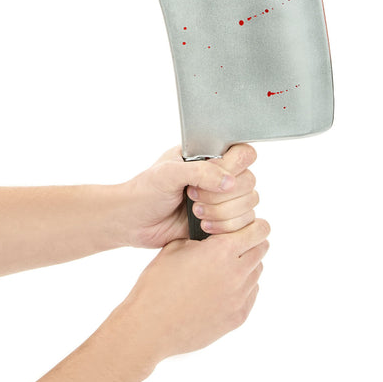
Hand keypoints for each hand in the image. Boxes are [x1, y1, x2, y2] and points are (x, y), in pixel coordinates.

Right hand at [119, 218, 270, 359]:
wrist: (150, 326)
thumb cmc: (157, 285)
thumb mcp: (174, 248)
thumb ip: (200, 238)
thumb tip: (213, 235)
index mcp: (221, 251)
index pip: (258, 230)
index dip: (254, 225)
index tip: (246, 226)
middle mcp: (236, 273)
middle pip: (262, 249)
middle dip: (251, 243)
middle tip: (235, 244)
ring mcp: (239, 298)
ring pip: (257, 272)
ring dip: (246, 265)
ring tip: (223, 268)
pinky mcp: (238, 318)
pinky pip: (251, 295)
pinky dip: (242, 288)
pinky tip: (221, 288)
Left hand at [122, 144, 258, 247]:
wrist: (133, 222)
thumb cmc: (146, 191)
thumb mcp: (169, 173)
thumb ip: (200, 171)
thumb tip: (229, 182)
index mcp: (209, 156)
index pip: (244, 153)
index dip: (233, 167)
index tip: (209, 177)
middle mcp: (221, 176)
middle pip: (249, 181)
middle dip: (221, 195)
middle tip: (192, 197)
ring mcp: (224, 200)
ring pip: (249, 204)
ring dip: (222, 212)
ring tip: (195, 212)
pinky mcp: (223, 222)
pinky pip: (244, 225)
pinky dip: (225, 228)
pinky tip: (203, 227)